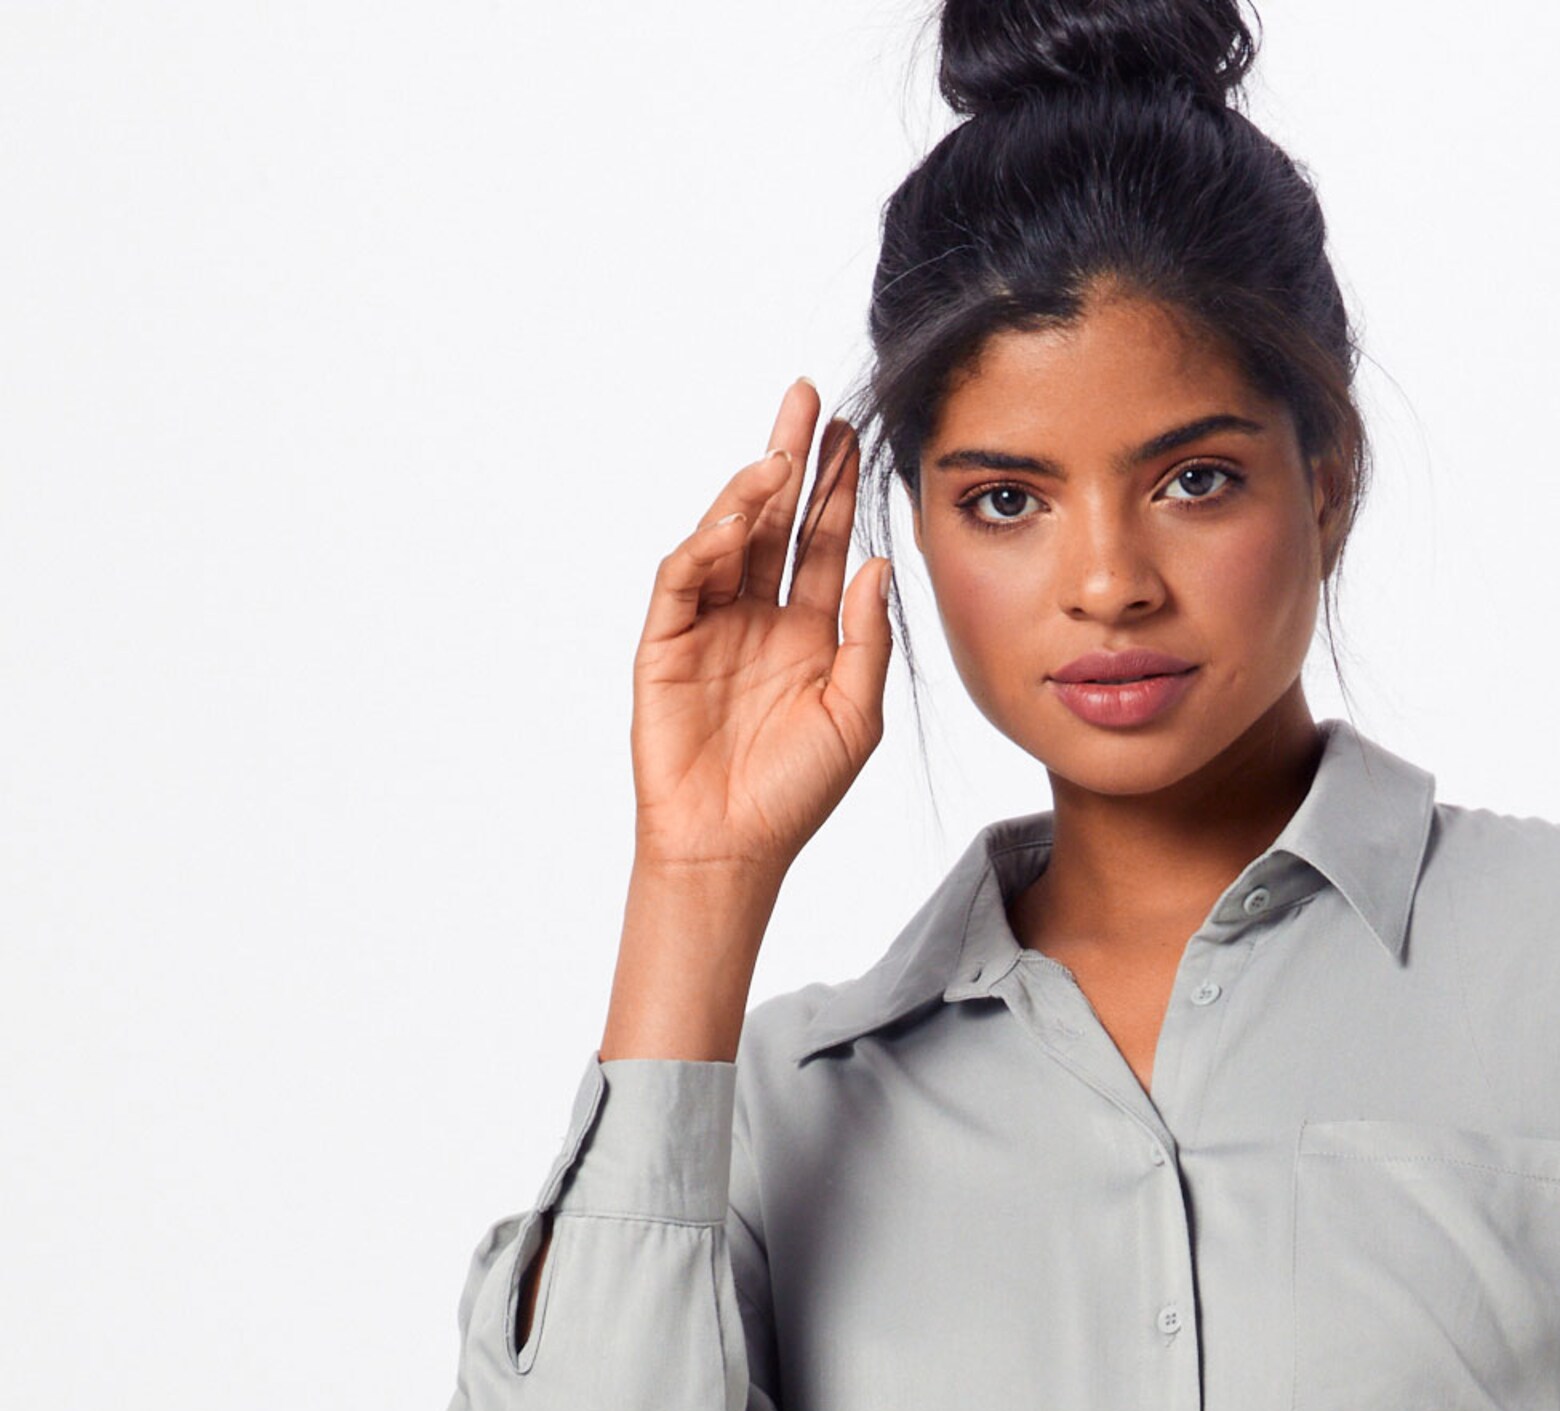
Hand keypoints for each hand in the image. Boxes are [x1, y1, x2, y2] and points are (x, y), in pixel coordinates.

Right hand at [628, 376, 892, 883]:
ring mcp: (709, 625)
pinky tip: (731, 522)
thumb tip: (879, 566)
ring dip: (749, 494)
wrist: (733, 845)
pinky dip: (703, 546)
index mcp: (808, 632)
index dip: (836, 492)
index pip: (823, 545)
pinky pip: (682, 580)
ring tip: (779, 457)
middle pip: (774, 522)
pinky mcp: (665, 643)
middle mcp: (758, 617)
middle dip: (790, 460)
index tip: (853, 438)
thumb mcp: (855, 716)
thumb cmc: (796, 793)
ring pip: (727, 539)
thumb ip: (869, 641)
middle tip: (806, 400)